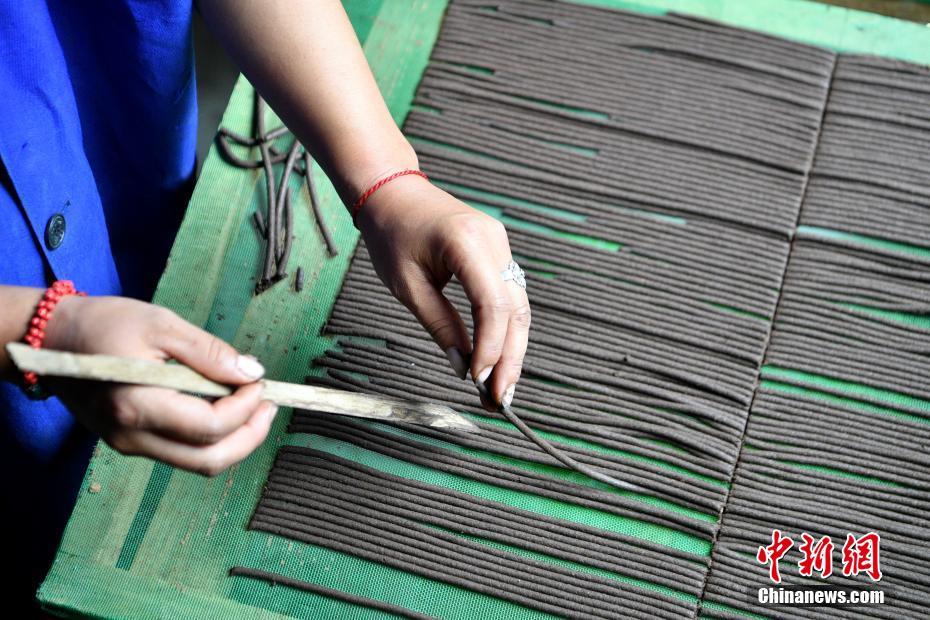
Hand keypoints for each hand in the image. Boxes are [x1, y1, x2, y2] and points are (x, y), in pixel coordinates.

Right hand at [43, 295, 276, 475]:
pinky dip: (211, 437)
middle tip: (269, 405)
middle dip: (249, 436)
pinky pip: (181, 451)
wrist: (52, 338)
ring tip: (255, 406)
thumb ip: (210, 353)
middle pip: (208, 460)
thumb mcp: (162, 325)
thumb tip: (252, 373)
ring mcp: (129, 444)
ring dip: (235, 439)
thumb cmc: (105, 324)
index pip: (208, 427)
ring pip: (197, 462)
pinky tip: (225, 408)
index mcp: (137, 405)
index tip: (259, 383)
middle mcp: (131, 436)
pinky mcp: (130, 442)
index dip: (245, 409)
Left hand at [357, 175, 530, 410]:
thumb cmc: (392, 235)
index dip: (490, 348)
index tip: (479, 380)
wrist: (393, 192)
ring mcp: (500, 243)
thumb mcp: (407, 286)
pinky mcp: (498, 251)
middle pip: (516, 309)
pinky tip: (498, 357)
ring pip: (519, 306)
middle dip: (510, 358)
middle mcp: (493, 241)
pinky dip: (505, 328)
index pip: (493, 305)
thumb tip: (462, 366)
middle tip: (501, 399)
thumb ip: (439, 324)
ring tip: (501, 387)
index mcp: (466, 243)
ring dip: (512, 348)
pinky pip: (509, 296)